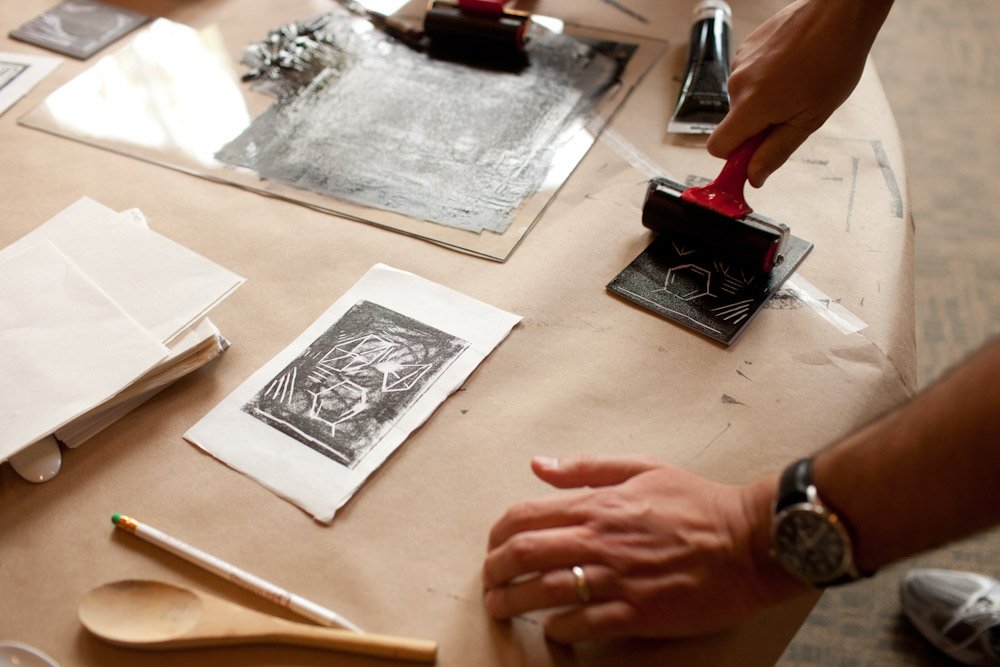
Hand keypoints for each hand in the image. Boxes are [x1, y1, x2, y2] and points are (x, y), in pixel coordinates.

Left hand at [481, 455, 806, 641]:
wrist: (748, 542)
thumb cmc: (698, 504)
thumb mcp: (642, 468)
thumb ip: (586, 467)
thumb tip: (540, 464)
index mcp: (597, 505)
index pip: (524, 516)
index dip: (497, 534)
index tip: (493, 547)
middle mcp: (599, 540)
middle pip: (524, 555)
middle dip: (495, 571)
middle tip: (489, 582)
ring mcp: (616, 579)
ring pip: (543, 593)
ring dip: (513, 603)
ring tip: (502, 609)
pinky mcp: (636, 613)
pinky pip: (581, 625)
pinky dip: (557, 629)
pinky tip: (552, 629)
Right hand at [707, 0, 892, 186]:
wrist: (839, 12)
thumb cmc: (833, 61)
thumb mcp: (810, 119)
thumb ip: (776, 151)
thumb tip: (754, 177)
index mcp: (751, 105)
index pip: (717, 147)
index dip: (734, 158)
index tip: (753, 159)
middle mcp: (737, 83)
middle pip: (734, 124)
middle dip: (757, 128)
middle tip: (793, 114)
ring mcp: (739, 62)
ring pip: (742, 100)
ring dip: (763, 102)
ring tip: (796, 85)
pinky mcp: (746, 48)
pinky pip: (748, 77)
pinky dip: (765, 80)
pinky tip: (791, 68)